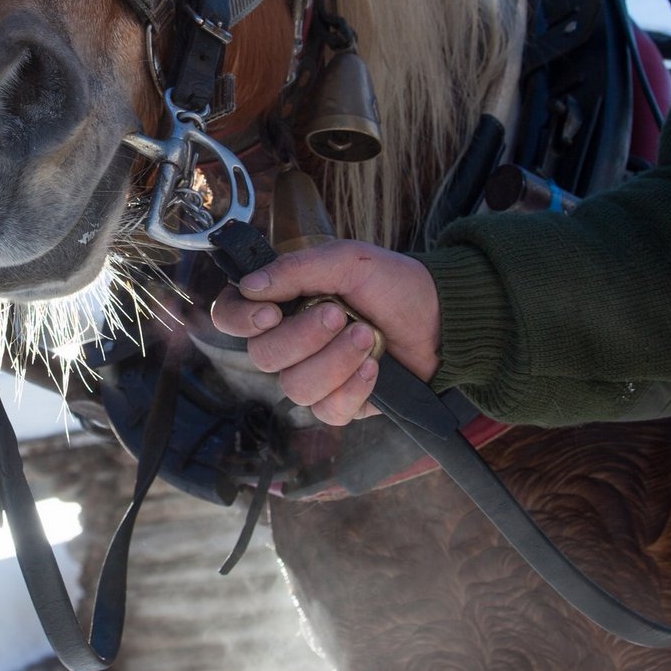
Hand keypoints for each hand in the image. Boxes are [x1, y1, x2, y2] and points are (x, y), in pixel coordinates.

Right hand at [209, 240, 442, 425]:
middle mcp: (289, 342)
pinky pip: (328, 410)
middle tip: (340, 315)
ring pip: (295, 387)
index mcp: (280, 303)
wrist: (441, 317)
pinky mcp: (341, 403)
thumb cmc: (392, 284)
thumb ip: (297, 269)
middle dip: (304, 337)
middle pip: (263, 356)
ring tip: (367, 336)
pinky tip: (374, 367)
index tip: (271, 312)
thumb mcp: (348, 260)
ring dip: (335, 361)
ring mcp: (313, 375)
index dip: (240, 320)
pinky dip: (353, 388)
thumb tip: (251, 286)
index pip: (229, 316)